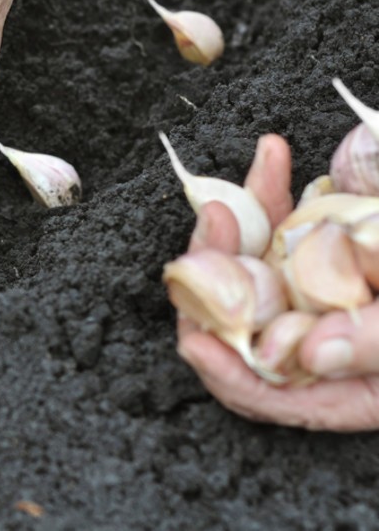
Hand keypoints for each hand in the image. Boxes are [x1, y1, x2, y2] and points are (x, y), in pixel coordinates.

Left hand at [178, 134, 378, 430]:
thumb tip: (313, 354)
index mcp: (349, 385)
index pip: (270, 392)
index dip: (227, 372)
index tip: (196, 339)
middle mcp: (322, 337)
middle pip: (241, 318)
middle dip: (216, 272)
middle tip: (216, 223)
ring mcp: (318, 285)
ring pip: (249, 263)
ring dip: (237, 221)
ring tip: (239, 185)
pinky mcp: (324, 240)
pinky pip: (281, 219)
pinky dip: (272, 188)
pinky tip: (274, 152)